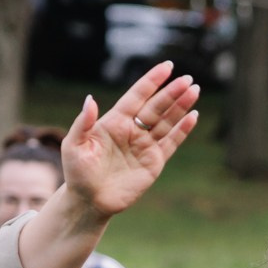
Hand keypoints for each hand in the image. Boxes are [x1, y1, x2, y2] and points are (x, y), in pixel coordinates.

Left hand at [61, 63, 200, 219]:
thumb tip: (90, 100)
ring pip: (167, 122)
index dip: (152, 81)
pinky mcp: (154, 162)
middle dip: (172, 92)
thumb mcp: (73, 146)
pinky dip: (183, 130)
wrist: (88, 202)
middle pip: (156, 107)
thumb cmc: (77, 173)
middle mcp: (132, 130)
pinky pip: (171, 143)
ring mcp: (144, 145)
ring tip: (194, 91)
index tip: (167, 66)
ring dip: (181, 106)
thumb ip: (83, 123)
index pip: (137, 96)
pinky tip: (193, 116)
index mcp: (114, 121)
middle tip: (188, 79)